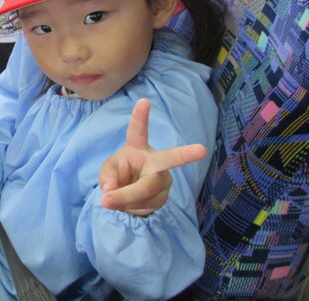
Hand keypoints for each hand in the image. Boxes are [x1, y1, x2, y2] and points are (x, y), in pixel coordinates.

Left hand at [98, 98, 206, 215]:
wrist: (131, 197)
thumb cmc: (120, 175)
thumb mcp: (108, 173)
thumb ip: (107, 178)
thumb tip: (111, 190)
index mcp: (138, 147)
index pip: (138, 130)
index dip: (140, 116)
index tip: (144, 101)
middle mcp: (156, 161)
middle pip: (168, 160)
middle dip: (185, 155)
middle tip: (201, 150)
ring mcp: (163, 179)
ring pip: (146, 191)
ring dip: (125, 199)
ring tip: (113, 200)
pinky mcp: (164, 196)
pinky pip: (145, 205)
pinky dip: (130, 207)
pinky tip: (131, 203)